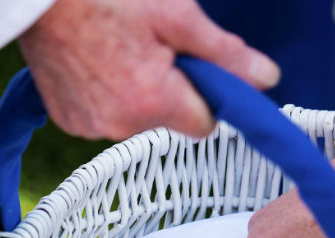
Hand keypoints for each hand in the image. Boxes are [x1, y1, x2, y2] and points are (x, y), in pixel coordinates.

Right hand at [18, 0, 279, 139]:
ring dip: (136, 93)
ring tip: (116, 49)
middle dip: (169, 91)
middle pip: (169, 121)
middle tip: (150, 46)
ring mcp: (89, 126)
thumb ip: (225, 54)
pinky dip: (106, 96)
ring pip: (136, 120)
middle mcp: (120, 124)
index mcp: (153, 101)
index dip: (206, 95)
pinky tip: (94, 62)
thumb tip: (267, 80)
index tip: (193, 67)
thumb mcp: (176, 15)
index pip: (205, 125)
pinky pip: (104, 117)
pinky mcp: (67, 121)